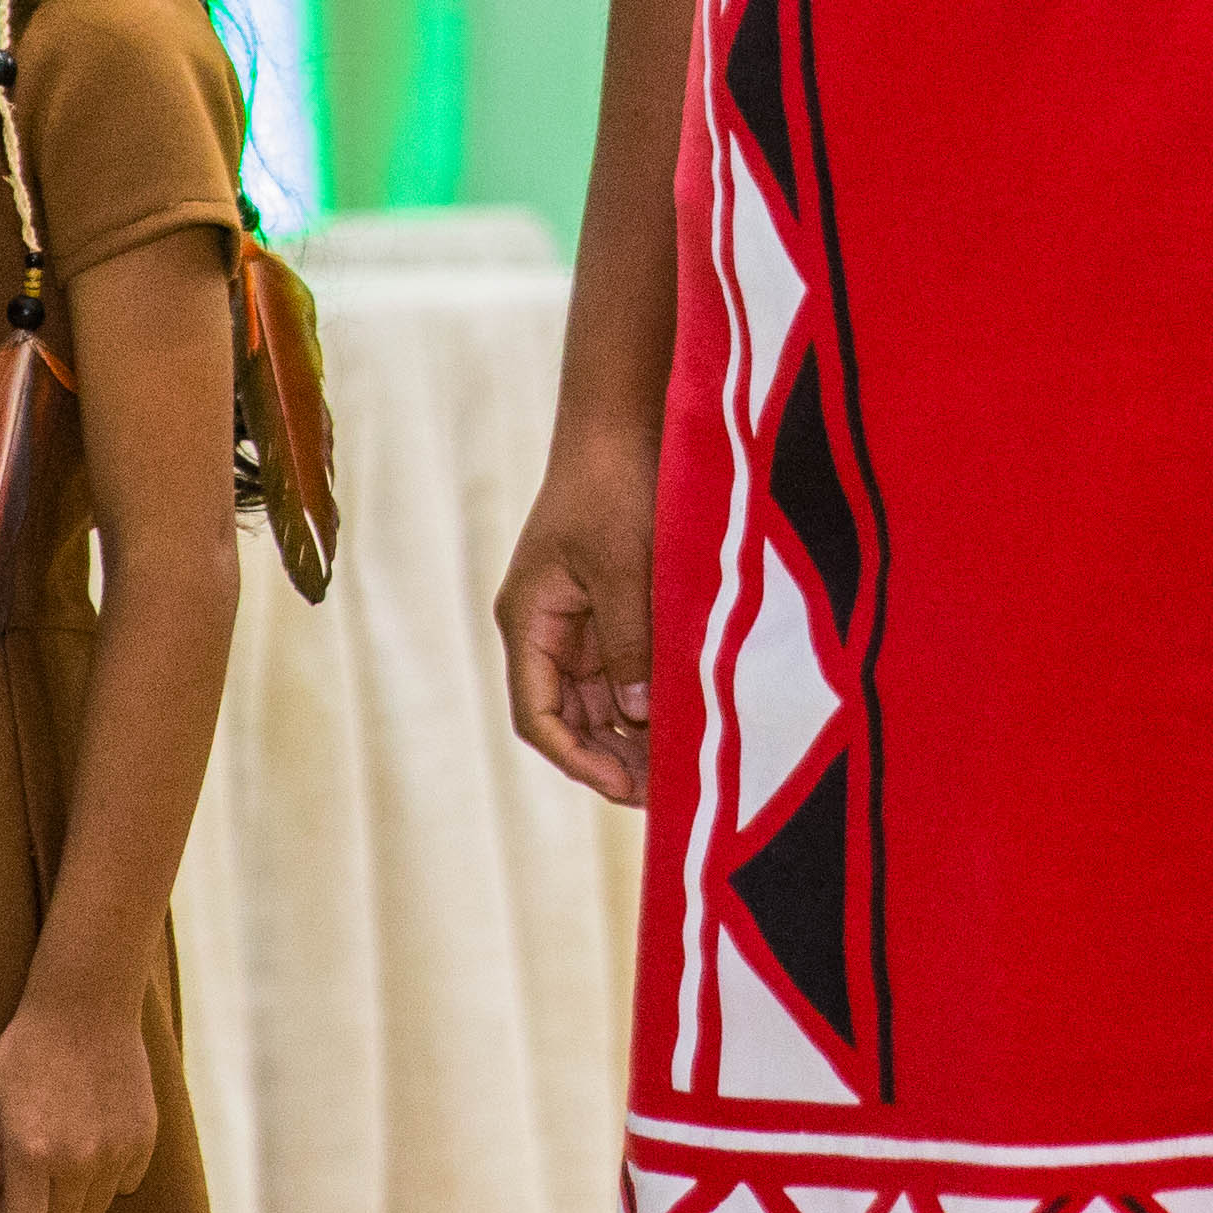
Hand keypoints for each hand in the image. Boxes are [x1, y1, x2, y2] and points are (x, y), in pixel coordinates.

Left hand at [0, 983, 159, 1212]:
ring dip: (78, 1193)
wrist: (85, 1007)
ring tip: (67, 1155)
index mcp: (32, 1155)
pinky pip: (126, 1182)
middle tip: (36, 1175)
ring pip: (96, 1209)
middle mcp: (77, 1161)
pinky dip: (110, 1173)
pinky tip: (96, 1139)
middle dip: (44, 1210)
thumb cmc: (25, 1053)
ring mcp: (116, 1150)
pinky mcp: (145, 1136)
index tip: (8, 1198)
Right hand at [494, 423, 656, 807]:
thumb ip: (630, 644)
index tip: (626, 789)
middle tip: (666, 791)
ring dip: (632, 735)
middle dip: (611, 758)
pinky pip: (623, 670)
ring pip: (598, 700)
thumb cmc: (616, 486)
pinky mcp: (610, 607)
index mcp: (529, 620)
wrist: (625, 421)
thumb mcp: (625, 567)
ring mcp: (577, 620)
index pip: (538, 715)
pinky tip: (684, 719)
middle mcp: (546, 628)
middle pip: (569, 717)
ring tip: (680, 767)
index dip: (578, 760)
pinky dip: (647, 698)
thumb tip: (638, 719)